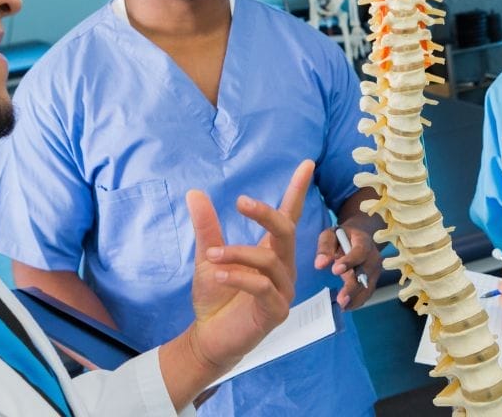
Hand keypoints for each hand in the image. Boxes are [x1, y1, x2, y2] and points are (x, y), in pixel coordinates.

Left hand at [182, 160, 312, 376]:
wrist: (209, 338)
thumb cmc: (215, 298)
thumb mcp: (208, 257)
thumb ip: (207, 227)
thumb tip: (195, 192)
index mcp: (271, 252)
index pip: (288, 217)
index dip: (297, 191)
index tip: (306, 164)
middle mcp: (283, 268)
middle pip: (286, 231)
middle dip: (265, 214)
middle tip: (241, 201)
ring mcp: (283, 290)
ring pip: (269, 260)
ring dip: (238, 252)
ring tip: (211, 254)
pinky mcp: (276, 311)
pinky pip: (262, 286)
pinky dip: (240, 277)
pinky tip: (219, 274)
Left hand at [315, 220, 382, 309]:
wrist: (359, 238)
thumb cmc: (342, 236)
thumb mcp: (330, 235)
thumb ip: (324, 247)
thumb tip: (320, 264)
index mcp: (364, 242)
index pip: (359, 252)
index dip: (349, 261)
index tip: (335, 270)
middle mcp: (373, 257)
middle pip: (365, 273)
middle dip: (353, 287)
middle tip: (341, 299)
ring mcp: (375, 271)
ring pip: (368, 287)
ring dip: (356, 298)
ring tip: (343, 307)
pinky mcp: (372, 281)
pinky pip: (367, 293)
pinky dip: (357, 301)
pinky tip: (346, 307)